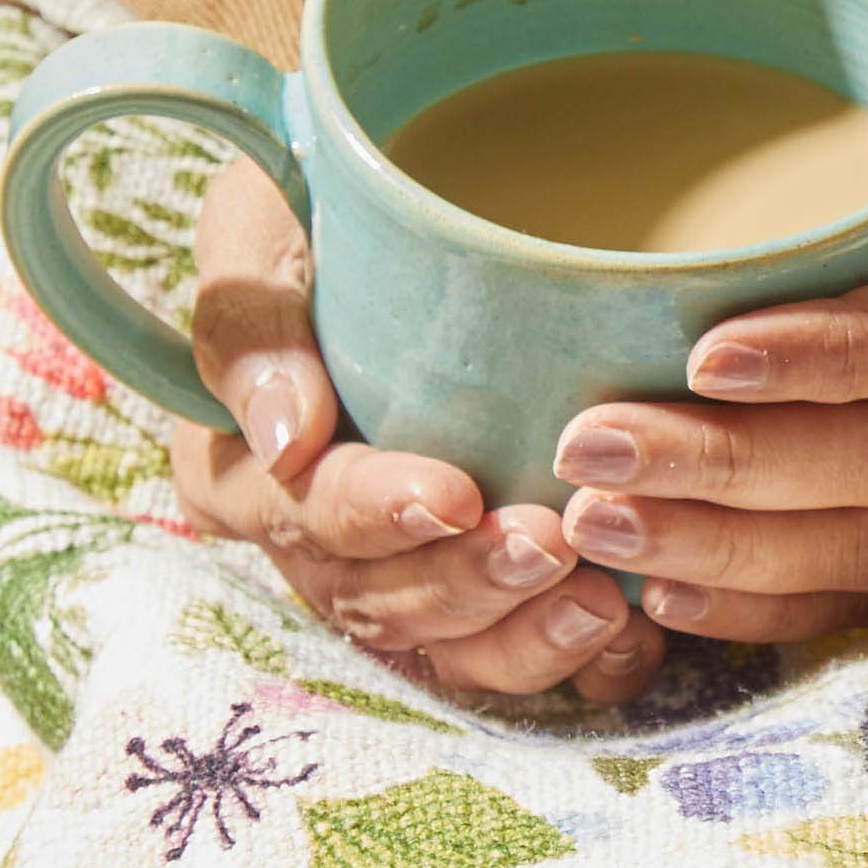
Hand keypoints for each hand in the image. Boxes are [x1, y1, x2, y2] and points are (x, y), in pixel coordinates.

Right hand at [172, 157, 664, 704]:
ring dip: (522, 638)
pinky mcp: (475, 597)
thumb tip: (285, 437)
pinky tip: (629, 635)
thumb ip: (251, 316)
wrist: (416, 210)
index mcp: (237, 467)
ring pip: (446, 650)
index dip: (371, 515)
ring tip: (603, 602)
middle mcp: (310, 543)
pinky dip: (577, 661)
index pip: (297, 513)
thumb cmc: (319, 206)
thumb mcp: (262, 221)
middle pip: (374, 599)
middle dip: (465, 585)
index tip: (453, 494)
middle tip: (551, 544)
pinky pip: (518, 657)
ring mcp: (394, 579)